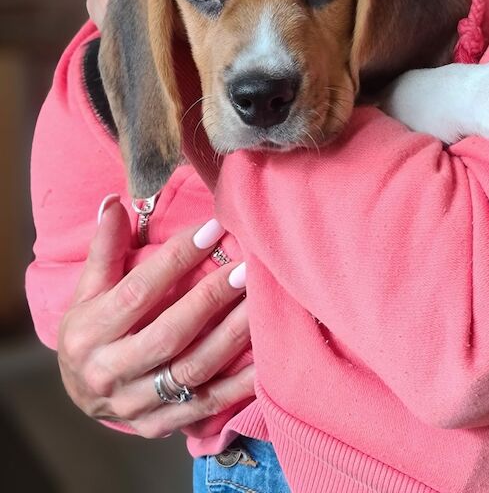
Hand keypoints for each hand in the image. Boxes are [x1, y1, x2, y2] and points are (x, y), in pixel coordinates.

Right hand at [58, 197, 252, 438]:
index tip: (213, 230)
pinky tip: (266, 359)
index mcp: (87, 333)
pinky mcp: (160, 426)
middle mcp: (108, 371)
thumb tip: (114, 202)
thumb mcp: (87, 290)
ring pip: (192, 370)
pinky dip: (239, 386)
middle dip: (211, 298)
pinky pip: (206, 406)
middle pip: (170, 333)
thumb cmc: (88, 331)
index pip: (138, 292)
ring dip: (232, 336)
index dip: (176, 260)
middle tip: (246, 267)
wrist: (80, 394)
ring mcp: (135, 404)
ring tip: (260, 303)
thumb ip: (105, 248)